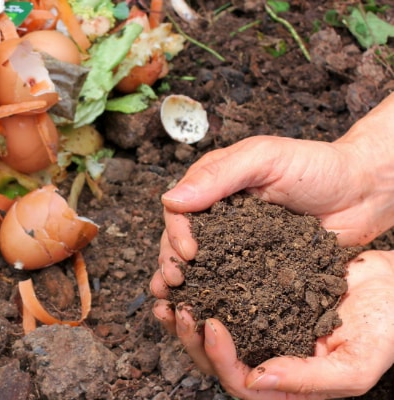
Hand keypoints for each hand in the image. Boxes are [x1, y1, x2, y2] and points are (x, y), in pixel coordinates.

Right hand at [152, 92, 393, 293]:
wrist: (364, 192)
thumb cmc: (317, 166)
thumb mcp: (265, 159)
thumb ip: (219, 175)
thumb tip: (170, 199)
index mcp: (213, 186)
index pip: (179, 210)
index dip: (175, 232)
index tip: (188, 252)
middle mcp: (219, 216)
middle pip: (181, 241)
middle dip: (171, 262)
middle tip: (175, 282)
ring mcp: (237, 244)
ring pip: (200, 265)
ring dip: (185, 284)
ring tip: (175, 303)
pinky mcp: (257, 267)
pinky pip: (231, 283)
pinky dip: (215, 297)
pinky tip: (205, 312)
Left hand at [152, 250, 393, 398]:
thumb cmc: (385, 327)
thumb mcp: (357, 363)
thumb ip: (309, 379)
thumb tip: (256, 379)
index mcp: (288, 383)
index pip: (241, 383)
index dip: (220, 358)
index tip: (210, 324)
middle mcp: (268, 358)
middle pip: (216, 361)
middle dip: (191, 338)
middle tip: (178, 308)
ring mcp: (260, 329)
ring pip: (211, 332)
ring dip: (186, 317)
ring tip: (168, 294)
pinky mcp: (257, 300)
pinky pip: (221, 300)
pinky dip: (201, 290)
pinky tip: (188, 275)